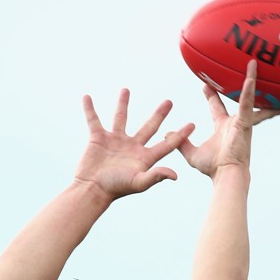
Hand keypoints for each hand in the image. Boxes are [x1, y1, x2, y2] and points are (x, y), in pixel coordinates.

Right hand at [74, 88, 194, 200]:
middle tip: (169, 102)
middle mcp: (132, 147)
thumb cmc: (115, 188)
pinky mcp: (98, 139)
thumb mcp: (138, 182)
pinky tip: (87, 98)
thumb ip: (156, 176)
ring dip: (122, 104)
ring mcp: (115, 141)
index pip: (167, 144)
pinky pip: (94, 120)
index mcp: (144, 157)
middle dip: (159, 114)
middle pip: (149, 127)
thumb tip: (176, 175)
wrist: (92, 189)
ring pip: (120, 118)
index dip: (180, 135)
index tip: (192, 125)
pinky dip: (89, 109)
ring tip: (126, 90)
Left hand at [177, 60, 279, 179]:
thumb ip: (181, 142)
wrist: (226, 175)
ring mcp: (241, 121)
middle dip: (232, 83)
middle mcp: (234, 122)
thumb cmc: (213, 168)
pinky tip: (251, 77)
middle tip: (229, 67)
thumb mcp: (192, 153)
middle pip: (233, 98)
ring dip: (250, 79)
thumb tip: (167, 134)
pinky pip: (247, 103)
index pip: (216, 107)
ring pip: (246, 96)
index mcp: (223, 128)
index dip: (211, 96)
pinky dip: (249, 90)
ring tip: (253, 63)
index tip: (205, 85)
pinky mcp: (245, 123)